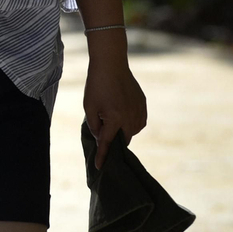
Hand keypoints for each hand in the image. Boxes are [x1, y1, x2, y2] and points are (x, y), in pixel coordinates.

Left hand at [82, 46, 146, 168]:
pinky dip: (130, 122)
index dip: (102, 156)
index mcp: (115, 119)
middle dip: (113, 138)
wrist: (111, 64)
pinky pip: (138, 122)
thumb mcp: (89, 106)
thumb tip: (101, 138)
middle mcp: (130, 119)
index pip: (108, 143)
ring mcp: (139, 112)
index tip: (99, 167)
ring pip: (131, 132)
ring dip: (122, 130)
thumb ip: (94, 126)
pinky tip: (121, 110)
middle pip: (122, 139)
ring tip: (111, 113)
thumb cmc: (97, 85)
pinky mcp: (143, 106)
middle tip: (103, 125)